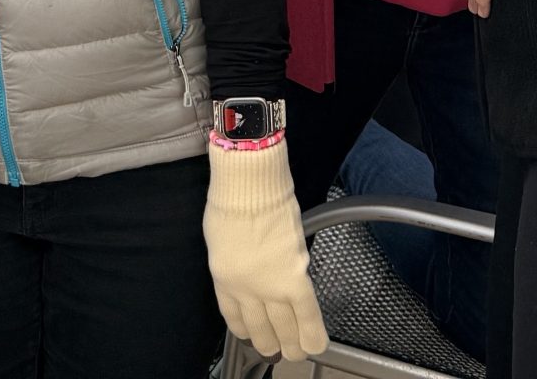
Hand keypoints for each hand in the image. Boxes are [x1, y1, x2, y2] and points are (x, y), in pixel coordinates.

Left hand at [201, 137, 327, 361]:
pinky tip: (316, 343)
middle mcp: (244, 287)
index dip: (245, 329)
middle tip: (279, 350)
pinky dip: (312, 330)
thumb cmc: (232, 197)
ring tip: (297, 353)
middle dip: (270, 343)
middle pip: (259, 326)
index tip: (251, 335)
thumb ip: (233, 259)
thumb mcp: (220, 237)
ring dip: (292, 343)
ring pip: (283, 326)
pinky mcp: (293, 277)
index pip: (233, 315)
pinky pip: (306, 312)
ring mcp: (268, 285)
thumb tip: (249, 266)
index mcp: (223, 277)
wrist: (248, 182)